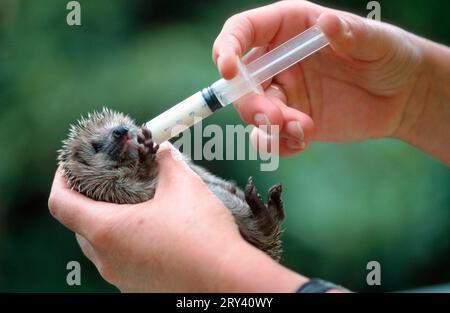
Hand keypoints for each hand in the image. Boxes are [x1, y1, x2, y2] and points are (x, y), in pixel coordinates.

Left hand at [48, 143, 305, 291]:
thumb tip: (164, 150)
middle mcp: (107, 258)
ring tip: (133, 207)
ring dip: (108, 225)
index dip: (60, 181)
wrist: (226, 280)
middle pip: (79, 226)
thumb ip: (169, 162)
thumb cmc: (201, 233)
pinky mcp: (138, 288)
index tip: (71, 168)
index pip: (61, 204)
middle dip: (86, 202)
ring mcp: (121, 278)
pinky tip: (153, 233)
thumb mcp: (185, 186)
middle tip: (107, 184)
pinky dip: (125, 244)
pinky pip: (120, 262)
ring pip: (100, 247)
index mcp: (107, 230)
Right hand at [213, 0, 428, 155]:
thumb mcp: (377, 40)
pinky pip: (269, 138)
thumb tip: (327, 22)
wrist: (401, 95)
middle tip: (275, 119)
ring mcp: (283, 93)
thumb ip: (352, 33)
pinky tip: (305, 139)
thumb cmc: (389, 55)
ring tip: (303, 130)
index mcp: (289, 27)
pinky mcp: (290, 121)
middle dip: (251, 103)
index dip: (227, 46)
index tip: (227, 69)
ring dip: (267, 128)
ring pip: (252, 113)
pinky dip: (279, 144)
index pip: (243, 30)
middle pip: (241, 81)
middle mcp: (278, 60)